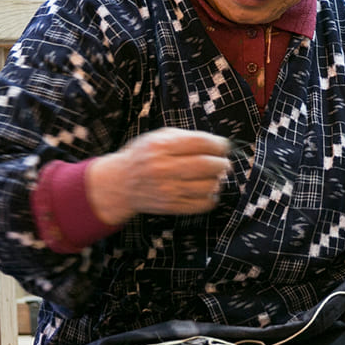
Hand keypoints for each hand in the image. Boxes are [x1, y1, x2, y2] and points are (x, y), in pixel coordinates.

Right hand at [85, 128, 232, 225]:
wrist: (120, 184)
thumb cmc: (143, 157)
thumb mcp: (158, 138)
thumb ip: (186, 138)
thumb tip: (219, 144)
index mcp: (161, 146)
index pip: (201, 143)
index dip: (219, 145)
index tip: (224, 146)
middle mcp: (163, 168)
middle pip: (208, 165)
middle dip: (222, 163)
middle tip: (223, 163)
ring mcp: (167, 190)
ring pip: (209, 186)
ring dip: (218, 180)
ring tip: (213, 177)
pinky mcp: (171, 206)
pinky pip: (203, 204)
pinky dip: (211, 196)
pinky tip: (207, 190)